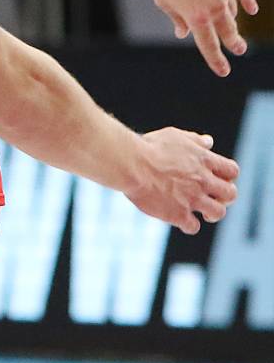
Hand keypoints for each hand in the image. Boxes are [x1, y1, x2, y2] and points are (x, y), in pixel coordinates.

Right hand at [122, 127, 239, 234]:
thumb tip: (209, 142)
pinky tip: (178, 218)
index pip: (232, 171)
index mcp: (204, 161)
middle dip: (223, 197)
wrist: (130, 163)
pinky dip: (188, 225)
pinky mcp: (177, 213)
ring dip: (211, 213)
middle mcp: (203, 181)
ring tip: (201, 212)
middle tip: (210, 197)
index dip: (227, 176)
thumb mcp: (174, 136)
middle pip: (230, 194)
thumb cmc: (149, 147)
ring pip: (217, 213)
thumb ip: (194, 140)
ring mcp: (192, 199)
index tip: (215, 178)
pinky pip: (193, 227)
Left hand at [135, 0, 256, 75]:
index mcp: (197, 16)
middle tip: (239, 50)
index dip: (216, 60)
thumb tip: (184, 32)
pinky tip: (252, 8)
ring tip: (231, 26)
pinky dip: (248, 0)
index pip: (210, 45)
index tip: (224, 71)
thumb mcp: (163, 0)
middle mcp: (215, 5)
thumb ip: (178, 19)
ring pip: (233, 10)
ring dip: (232, 20)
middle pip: (228, 30)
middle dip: (233, 42)